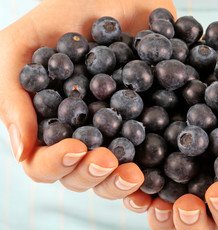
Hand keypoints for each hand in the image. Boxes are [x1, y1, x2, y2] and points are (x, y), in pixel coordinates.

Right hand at [0, 0, 174, 197]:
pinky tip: (161, 179)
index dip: (56, 164)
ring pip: (117, 176)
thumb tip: (21, 149)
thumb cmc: (66, 14)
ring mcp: (120, 133)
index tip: (77, 148)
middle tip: (109, 161)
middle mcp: (86, 135)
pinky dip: (158, 175)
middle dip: (94, 176)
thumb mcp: (22, 44)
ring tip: (136, 173)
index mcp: (53, 124)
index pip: (45, 164)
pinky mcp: (153, 124)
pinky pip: (156, 159)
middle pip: (83, 177)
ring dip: (123, 183)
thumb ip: (11, 93)